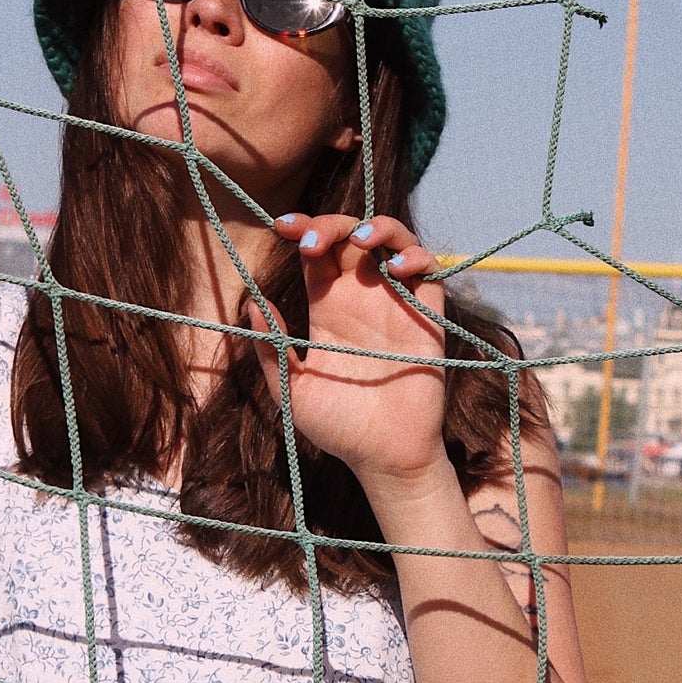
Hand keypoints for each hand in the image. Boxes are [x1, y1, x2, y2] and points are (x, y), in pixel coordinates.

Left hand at [248, 212, 449, 493]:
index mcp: (327, 307)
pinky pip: (430, 272)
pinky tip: (397, 267)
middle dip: (331, 225)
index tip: (282, 227)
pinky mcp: (427, 317)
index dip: (302, 230)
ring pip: (393, 242)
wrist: (384, 457)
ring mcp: (395, 303)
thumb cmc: (337, 427)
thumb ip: (274, 350)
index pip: (317, 252)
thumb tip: (251, 305)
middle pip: (349, 236)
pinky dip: (417, 257)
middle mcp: (361, 297)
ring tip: (360, 239)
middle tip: (312, 241)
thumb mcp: (294, 389)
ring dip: (378, 228)